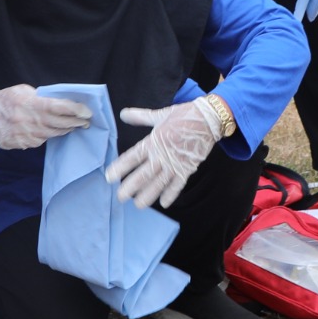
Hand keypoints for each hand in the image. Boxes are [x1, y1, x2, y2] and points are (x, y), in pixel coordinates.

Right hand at [0, 85, 91, 149]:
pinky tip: (45, 130)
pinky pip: (40, 141)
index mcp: (30, 103)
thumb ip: (42, 97)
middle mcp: (28, 121)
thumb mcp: (23, 91)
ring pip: (52, 134)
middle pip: (59, 124)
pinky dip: (45, 135)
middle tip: (85, 121)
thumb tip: (63, 101)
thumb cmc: (7, 100)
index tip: (88, 112)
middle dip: (75, 122)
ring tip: (71, 125)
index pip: (58, 107)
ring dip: (63, 130)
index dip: (75, 110)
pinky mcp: (20, 144)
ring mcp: (24, 135)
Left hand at [105, 95, 226, 208]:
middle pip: (144, 174)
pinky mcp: (188, 168)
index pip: (133, 157)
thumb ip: (140, 117)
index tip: (109, 177)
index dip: (121, 167)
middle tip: (120, 197)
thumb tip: (123, 114)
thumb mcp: (159, 114)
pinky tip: (164, 204)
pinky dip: (171, 194)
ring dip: (148, 195)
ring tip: (138, 205)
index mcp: (153, 141)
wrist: (208, 119)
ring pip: (159, 183)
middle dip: (131, 186)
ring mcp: (175, 163)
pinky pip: (178, 184)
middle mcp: (162, 155)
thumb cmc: (183, 115)